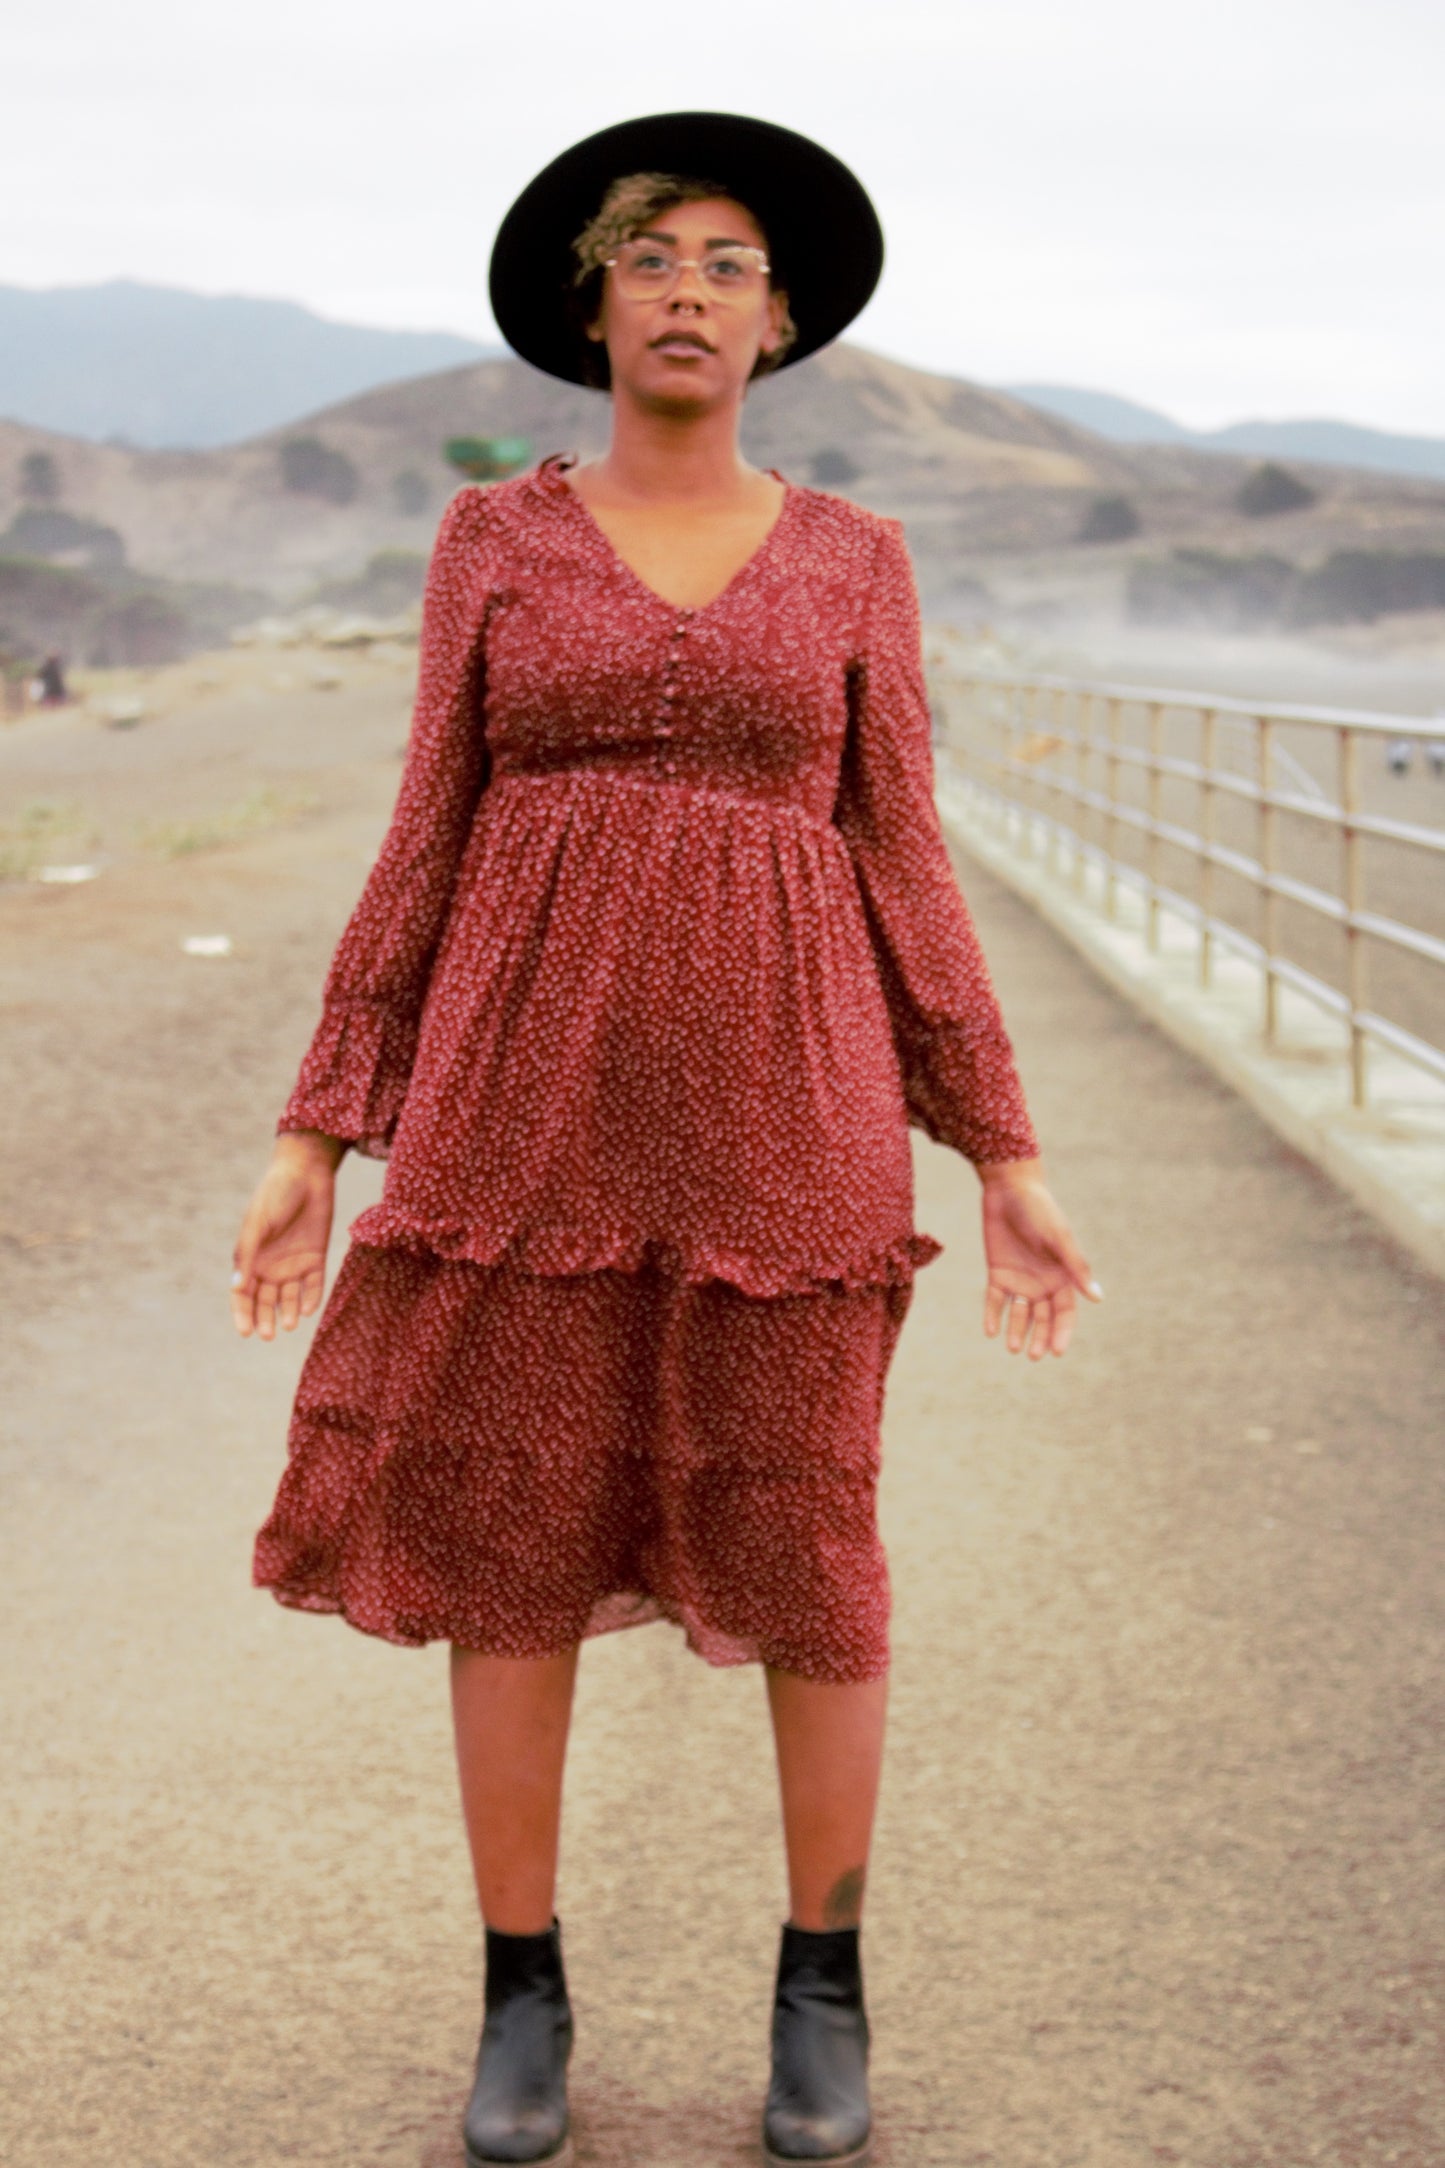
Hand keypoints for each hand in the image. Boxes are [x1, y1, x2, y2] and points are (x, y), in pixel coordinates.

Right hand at [231, 1132, 342, 1339]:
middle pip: (265, 1301)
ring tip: (289, 1325)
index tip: (245, 1332)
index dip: (242, 1314)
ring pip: (289, 1297)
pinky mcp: (316, 1258)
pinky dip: (310, 1298)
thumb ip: (248, 1255)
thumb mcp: (257, 1224)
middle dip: (265, 1319)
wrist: (306, 1173)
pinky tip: (307, 1310)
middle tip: (268, 1335)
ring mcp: (293, 1263)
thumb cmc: (274, 1195)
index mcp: (250, 1258)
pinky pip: (313, 1285)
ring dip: (288, 1313)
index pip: (243, 1295)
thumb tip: (237, 1289)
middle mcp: (270, 1266)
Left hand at [979, 1160, 1100, 1360]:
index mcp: (1062, 1276)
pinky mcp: (998, 1272)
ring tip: (1013, 1348)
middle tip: (1032, 1355)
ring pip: (1020, 1313)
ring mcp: (1020, 1278)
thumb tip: (1097, 1298)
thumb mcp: (1059, 1239)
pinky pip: (995, 1300)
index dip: (1062, 1332)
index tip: (1056, 1352)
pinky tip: (991, 1331)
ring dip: (1017, 1331)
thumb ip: (1076, 1268)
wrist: (1010, 1190)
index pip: (1065, 1312)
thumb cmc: (1041, 1211)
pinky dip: (993, 1315)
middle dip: (1040, 1337)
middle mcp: (1043, 1282)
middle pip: (1043, 1318)